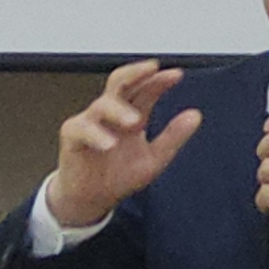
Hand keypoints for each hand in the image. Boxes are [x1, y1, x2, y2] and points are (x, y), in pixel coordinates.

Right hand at [44, 62, 200, 229]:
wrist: (93, 199)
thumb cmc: (119, 175)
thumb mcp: (154, 159)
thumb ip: (173, 137)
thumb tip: (195, 115)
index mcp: (132, 114)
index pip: (145, 89)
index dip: (159, 80)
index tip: (176, 75)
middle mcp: (111, 113)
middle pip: (120, 82)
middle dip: (135, 73)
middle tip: (151, 69)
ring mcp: (91, 122)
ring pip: (102, 104)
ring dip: (118, 110)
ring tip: (134, 121)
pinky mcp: (73, 136)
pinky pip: (82, 129)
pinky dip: (95, 134)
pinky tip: (109, 144)